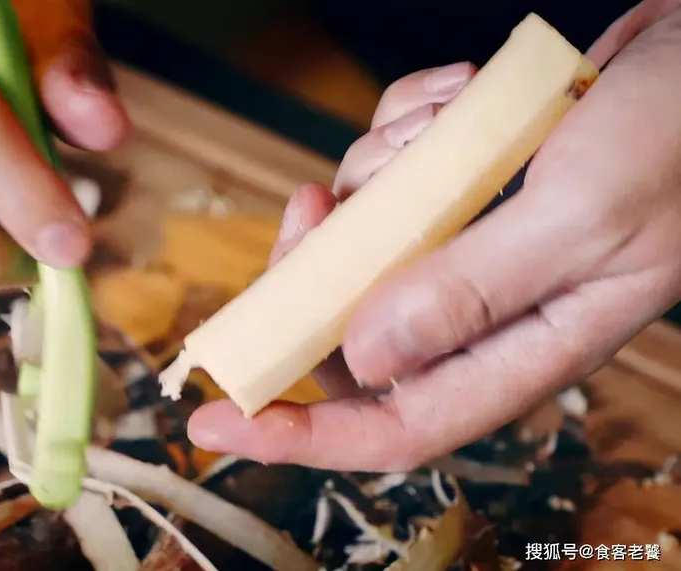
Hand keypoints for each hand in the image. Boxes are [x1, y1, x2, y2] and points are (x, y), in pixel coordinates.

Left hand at [188, 2, 680, 471]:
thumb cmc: (680, 136)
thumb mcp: (581, 214)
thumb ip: (472, 292)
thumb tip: (365, 357)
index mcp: (522, 347)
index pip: (395, 424)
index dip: (303, 434)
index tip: (219, 421)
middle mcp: (485, 308)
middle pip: (349, 323)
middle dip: (315, 266)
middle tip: (312, 206)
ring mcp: (466, 243)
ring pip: (360, 233)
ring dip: (383, 169)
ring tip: (452, 119)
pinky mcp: (459, 185)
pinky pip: (389, 164)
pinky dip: (407, 121)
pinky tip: (462, 94)